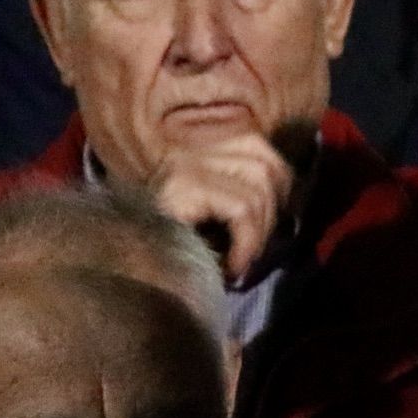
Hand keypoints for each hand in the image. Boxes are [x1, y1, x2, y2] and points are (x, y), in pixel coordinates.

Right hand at [148, 129, 298, 283]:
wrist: (127, 274)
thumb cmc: (172, 253)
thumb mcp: (214, 218)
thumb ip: (243, 195)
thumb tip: (289, 197)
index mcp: (195, 147)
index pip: (256, 143)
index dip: (279, 181)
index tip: (275, 217)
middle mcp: (186, 148)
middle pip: (264, 161)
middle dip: (271, 212)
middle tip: (253, 246)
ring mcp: (183, 165)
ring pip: (257, 187)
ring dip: (258, 233)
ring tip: (239, 259)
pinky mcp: (182, 188)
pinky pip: (242, 209)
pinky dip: (247, 243)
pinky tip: (232, 266)